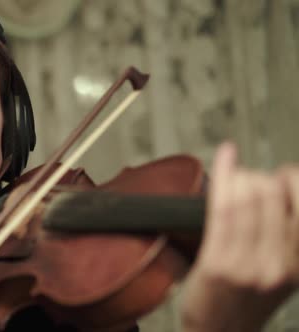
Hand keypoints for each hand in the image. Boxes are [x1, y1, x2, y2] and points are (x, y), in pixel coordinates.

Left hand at [180, 142, 298, 331]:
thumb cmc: (245, 300)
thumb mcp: (281, 272)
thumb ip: (289, 237)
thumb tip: (284, 188)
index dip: (292, 180)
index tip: (281, 175)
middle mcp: (279, 264)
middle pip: (271, 195)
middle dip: (257, 178)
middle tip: (247, 181)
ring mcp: (247, 264)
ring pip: (246, 199)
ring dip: (238, 177)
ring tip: (234, 177)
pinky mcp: (217, 264)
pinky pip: (221, 209)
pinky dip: (223, 176)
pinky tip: (225, 156)